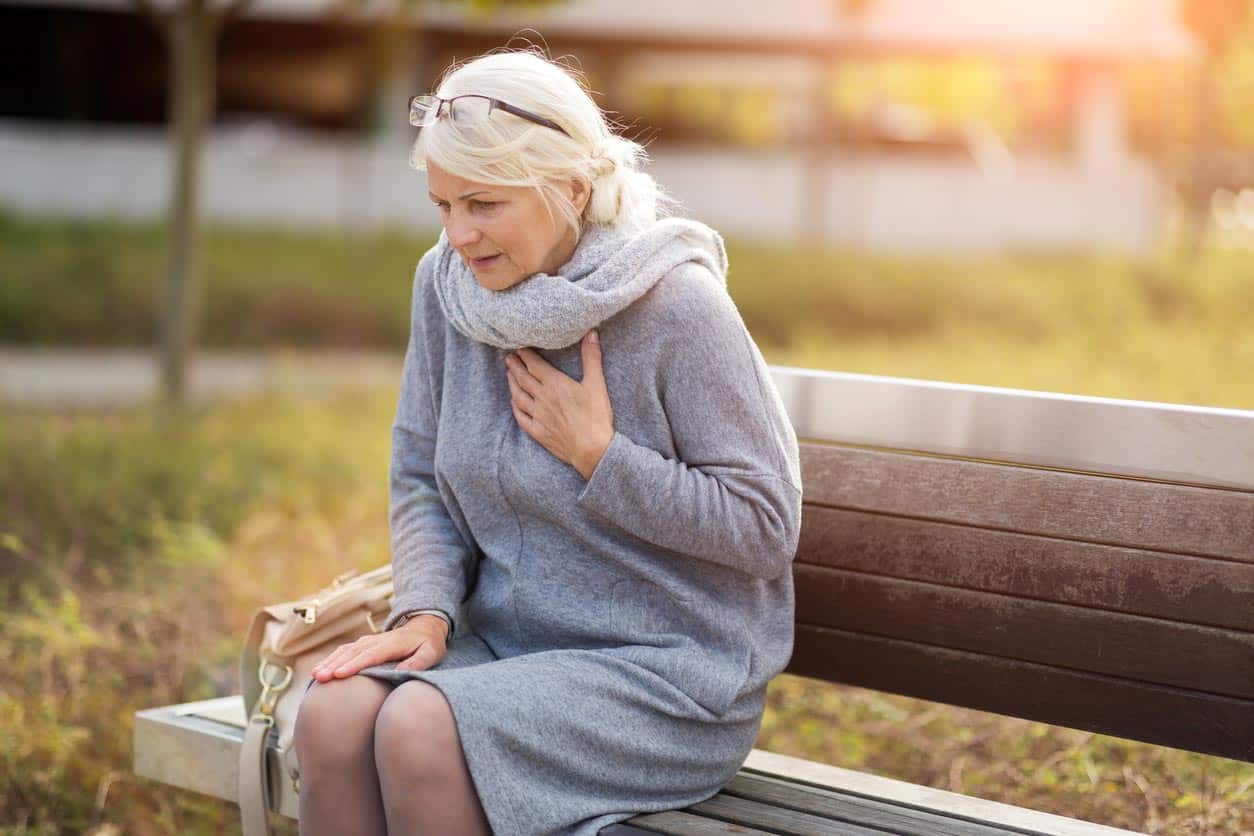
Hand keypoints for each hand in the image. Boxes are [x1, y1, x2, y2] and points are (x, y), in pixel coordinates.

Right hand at [310, 614, 447, 680]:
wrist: (423, 627)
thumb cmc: (428, 644)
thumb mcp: (431, 653)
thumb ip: (418, 662)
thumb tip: (401, 673)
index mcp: (391, 644)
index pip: (370, 655)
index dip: (354, 664)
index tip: (339, 675)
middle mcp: (376, 641)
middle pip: (352, 653)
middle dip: (334, 664)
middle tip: (320, 677)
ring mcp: (367, 642)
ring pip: (344, 651)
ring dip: (329, 662)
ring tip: (316, 675)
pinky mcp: (362, 646)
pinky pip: (343, 651)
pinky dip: (330, 660)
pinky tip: (319, 671)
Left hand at [505, 330, 613, 479]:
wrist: (592, 449)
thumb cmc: (596, 417)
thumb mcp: (596, 384)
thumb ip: (592, 357)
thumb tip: (591, 333)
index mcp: (555, 384)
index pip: (534, 365)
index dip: (525, 355)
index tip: (519, 347)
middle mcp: (542, 398)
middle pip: (523, 378)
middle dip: (514, 366)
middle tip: (508, 357)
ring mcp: (538, 416)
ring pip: (518, 396)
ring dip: (512, 383)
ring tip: (509, 374)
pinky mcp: (538, 432)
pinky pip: (520, 417)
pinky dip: (515, 407)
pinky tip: (514, 402)